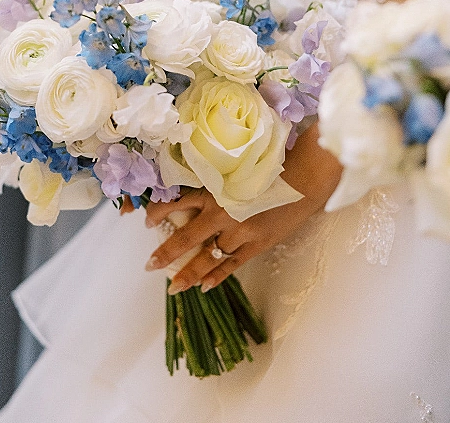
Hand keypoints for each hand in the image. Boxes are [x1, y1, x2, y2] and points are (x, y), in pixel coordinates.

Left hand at [144, 122, 341, 293]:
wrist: (304, 178)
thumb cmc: (271, 165)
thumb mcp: (235, 168)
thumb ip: (215, 180)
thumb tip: (194, 188)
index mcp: (215, 189)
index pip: (177, 202)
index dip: (160, 212)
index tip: (147, 220)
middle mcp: (222, 212)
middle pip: (187, 237)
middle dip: (166, 252)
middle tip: (149, 265)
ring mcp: (240, 232)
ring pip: (208, 257)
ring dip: (189, 273)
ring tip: (173, 286)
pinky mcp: (257, 244)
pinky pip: (232, 265)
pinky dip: (218, 276)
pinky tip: (204, 286)